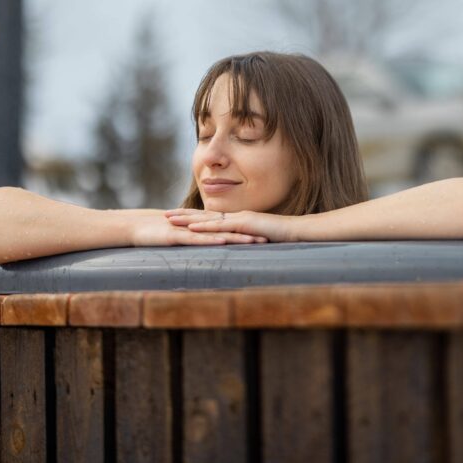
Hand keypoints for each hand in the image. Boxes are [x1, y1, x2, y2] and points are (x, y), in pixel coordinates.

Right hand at [129, 213, 266, 246]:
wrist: (134, 227)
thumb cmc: (157, 235)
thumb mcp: (181, 240)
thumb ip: (195, 242)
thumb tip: (209, 249)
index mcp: (201, 227)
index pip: (228, 229)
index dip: (246, 232)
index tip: (265, 236)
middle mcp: (199, 227)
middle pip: (229, 230)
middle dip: (249, 234)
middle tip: (270, 238)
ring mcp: (189, 230)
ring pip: (217, 234)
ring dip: (237, 237)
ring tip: (256, 241)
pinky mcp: (177, 236)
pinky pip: (198, 239)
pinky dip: (212, 241)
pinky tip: (224, 242)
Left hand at [164, 209, 299, 242]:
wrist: (298, 231)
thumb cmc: (283, 237)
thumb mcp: (261, 240)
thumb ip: (249, 241)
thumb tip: (242, 248)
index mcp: (239, 220)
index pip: (212, 218)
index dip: (195, 217)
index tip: (179, 217)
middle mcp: (236, 216)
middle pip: (205, 214)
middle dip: (184, 214)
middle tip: (165, 214)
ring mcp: (239, 218)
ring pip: (208, 218)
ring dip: (188, 218)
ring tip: (170, 219)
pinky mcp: (244, 224)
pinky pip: (221, 225)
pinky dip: (204, 226)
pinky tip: (191, 228)